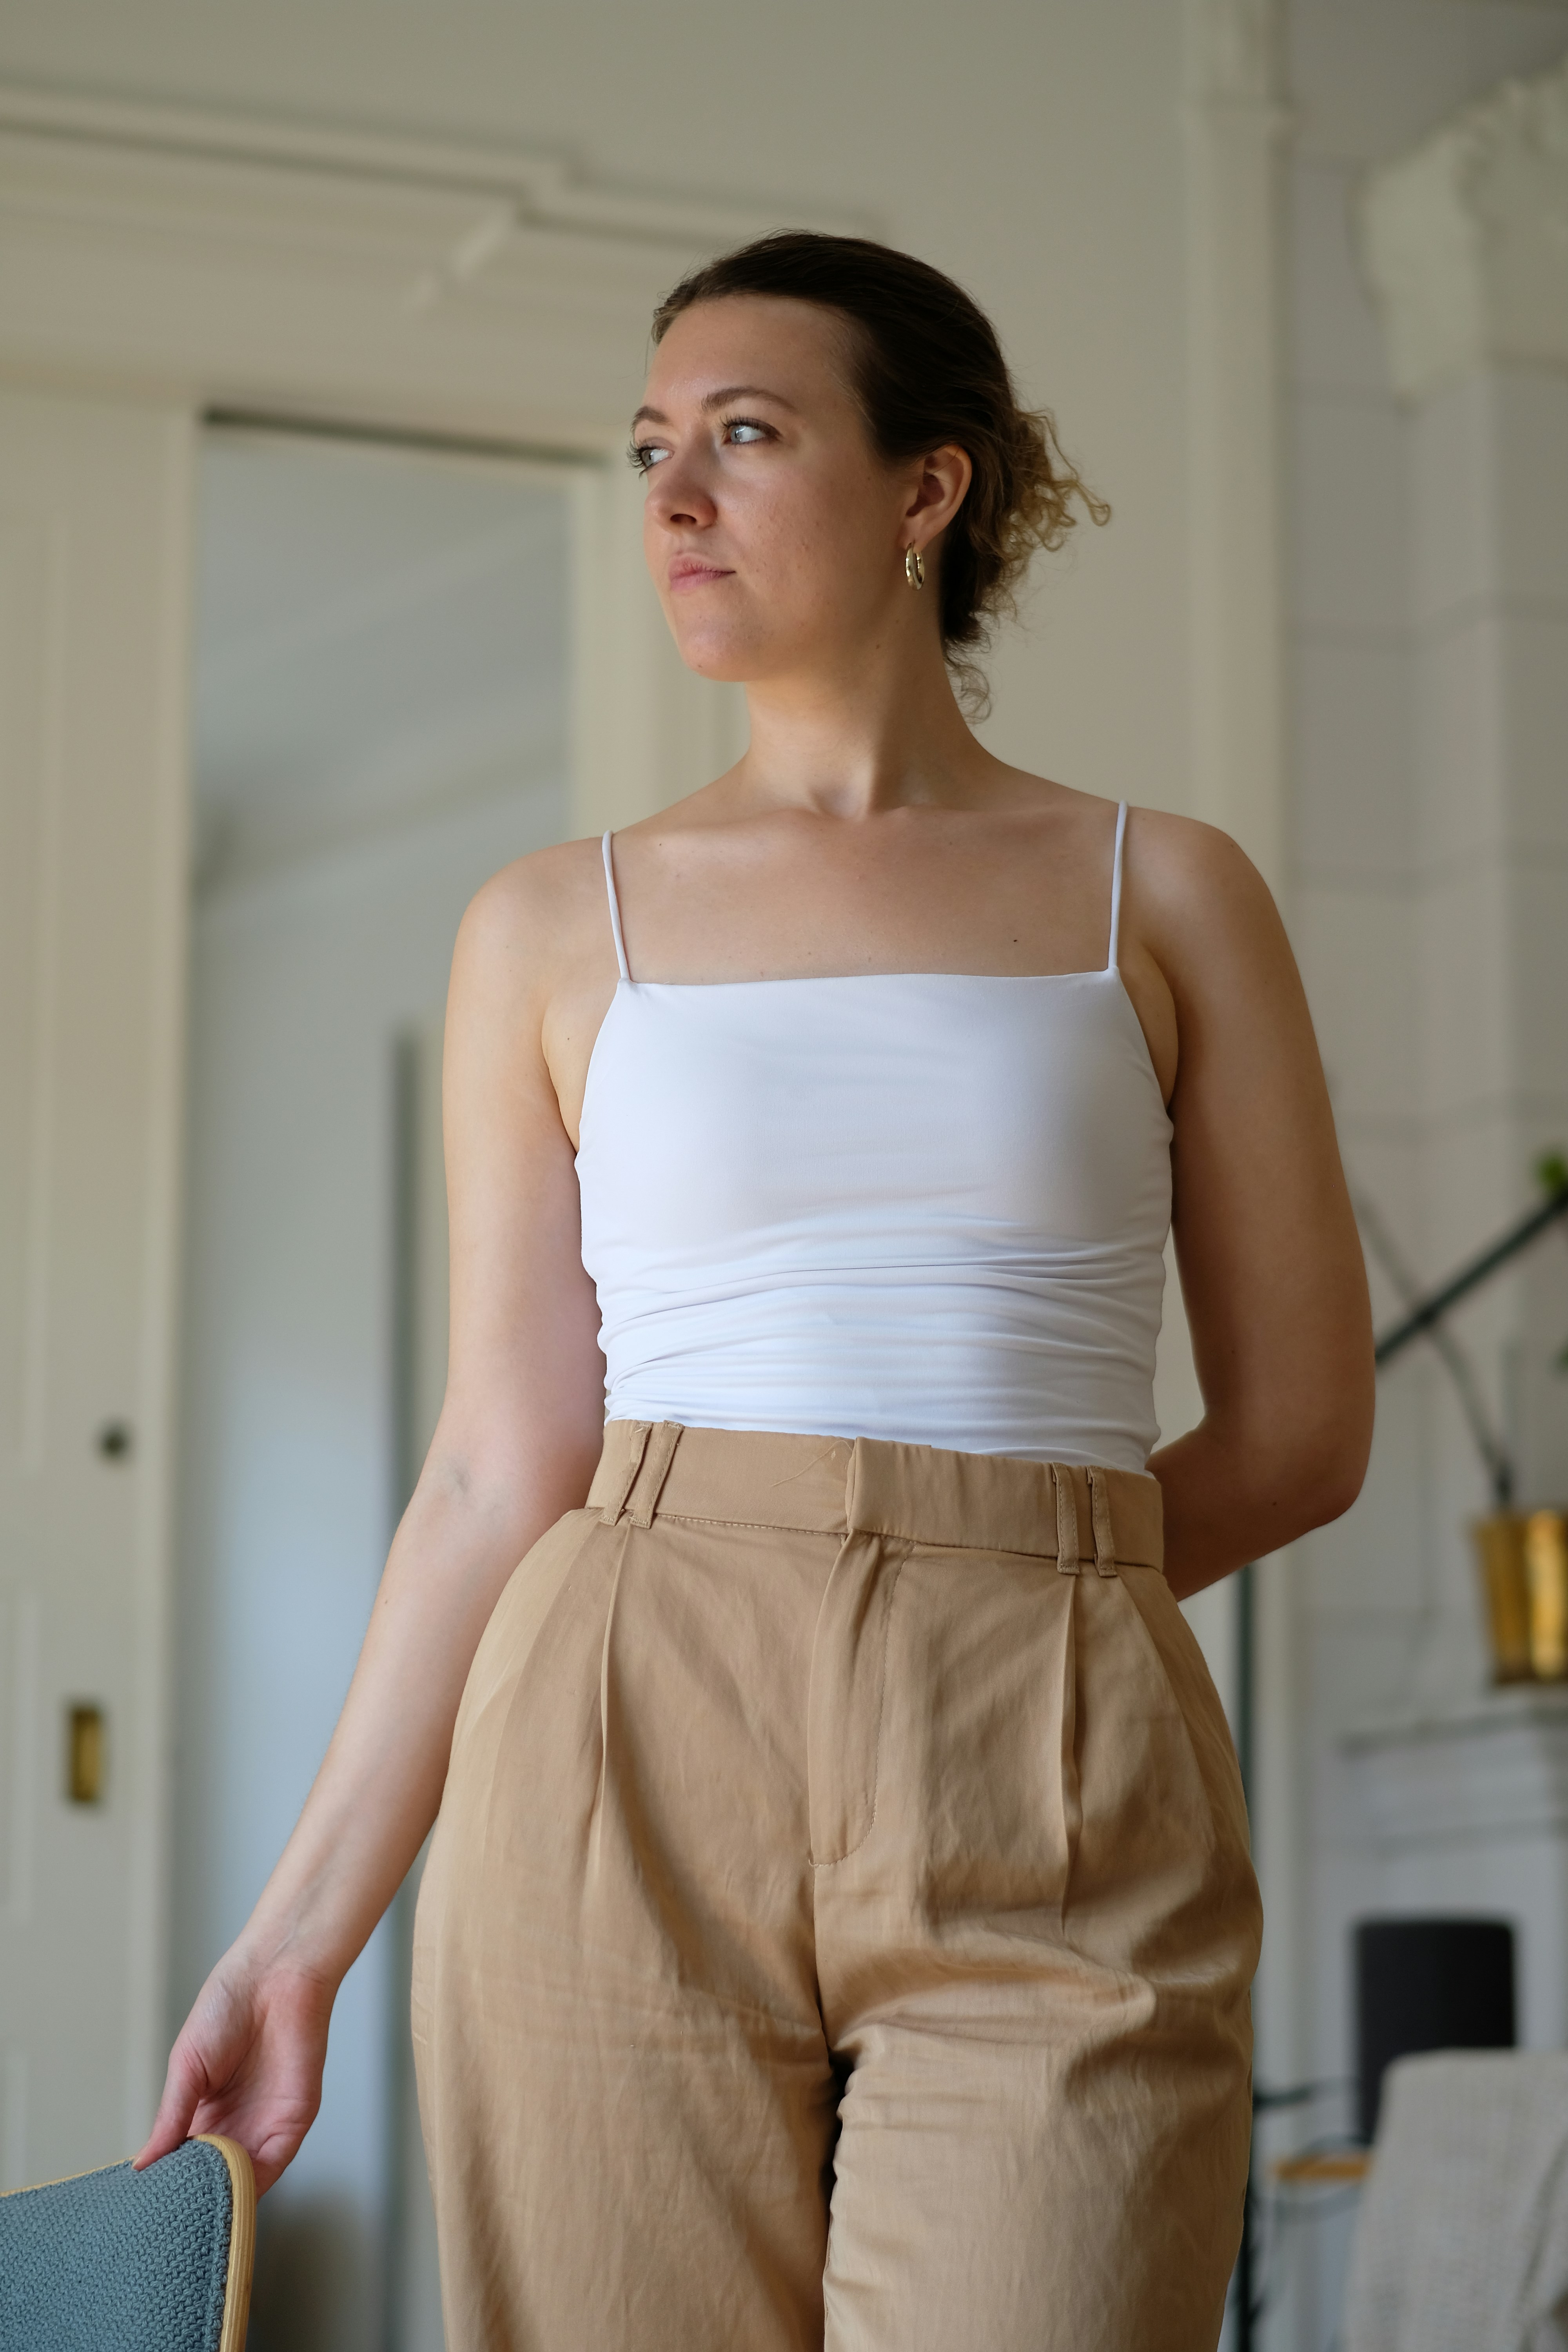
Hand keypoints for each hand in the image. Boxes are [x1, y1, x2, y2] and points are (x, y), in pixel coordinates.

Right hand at [135, 1953, 334, 2194]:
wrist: (274, 1976)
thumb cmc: (228, 2008)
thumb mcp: (186, 2067)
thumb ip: (171, 2118)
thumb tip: (143, 2166)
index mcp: (205, 2113)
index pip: (184, 2163)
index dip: (168, 2185)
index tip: (145, 2208)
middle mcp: (235, 2125)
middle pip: (212, 2179)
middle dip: (192, 2200)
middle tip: (165, 2223)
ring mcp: (264, 2126)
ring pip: (241, 2181)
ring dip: (219, 2198)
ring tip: (189, 2216)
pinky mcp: (292, 2122)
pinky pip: (272, 2167)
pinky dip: (250, 2186)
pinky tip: (225, 2195)